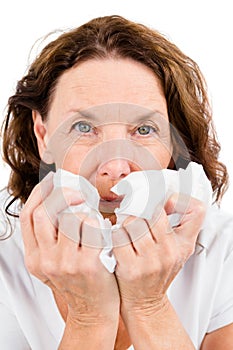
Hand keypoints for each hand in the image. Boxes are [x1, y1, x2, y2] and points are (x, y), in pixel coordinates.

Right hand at [20, 173, 119, 324]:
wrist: (93, 312)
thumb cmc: (79, 283)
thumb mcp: (55, 263)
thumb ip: (52, 239)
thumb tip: (58, 202)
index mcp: (35, 257)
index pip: (28, 216)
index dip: (40, 194)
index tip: (52, 181)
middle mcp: (46, 260)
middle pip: (44, 213)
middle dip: (62, 194)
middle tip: (78, 191)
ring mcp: (66, 263)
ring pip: (70, 218)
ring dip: (84, 209)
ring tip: (94, 211)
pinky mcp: (88, 265)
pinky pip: (92, 229)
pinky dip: (100, 221)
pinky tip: (106, 226)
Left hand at [112, 194, 205, 316]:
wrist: (146, 303)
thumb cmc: (157, 271)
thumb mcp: (175, 250)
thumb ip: (172, 227)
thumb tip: (156, 196)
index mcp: (183, 244)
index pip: (191, 210)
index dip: (174, 200)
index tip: (159, 203)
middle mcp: (169, 251)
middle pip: (152, 212)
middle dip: (140, 211)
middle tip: (134, 214)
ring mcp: (150, 260)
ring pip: (132, 222)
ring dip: (124, 223)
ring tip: (125, 229)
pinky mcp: (131, 267)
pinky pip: (118, 236)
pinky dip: (114, 235)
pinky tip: (116, 240)